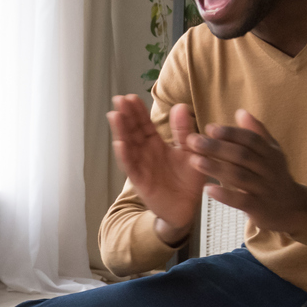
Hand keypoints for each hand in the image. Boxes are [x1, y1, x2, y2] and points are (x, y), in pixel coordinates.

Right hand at [108, 95, 208, 235]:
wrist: (186, 208)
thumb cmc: (188, 180)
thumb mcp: (191, 151)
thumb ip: (184, 131)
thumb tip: (181, 106)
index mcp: (157, 145)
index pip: (144, 125)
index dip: (137, 112)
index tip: (131, 97)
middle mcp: (146, 153)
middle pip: (133, 132)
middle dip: (126, 116)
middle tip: (120, 100)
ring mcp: (141, 167)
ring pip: (128, 146)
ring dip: (121, 132)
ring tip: (115, 116)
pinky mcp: (141, 181)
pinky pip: (131, 168)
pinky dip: (125, 156)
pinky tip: (120, 144)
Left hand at [185, 109, 306, 234]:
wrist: (291, 208)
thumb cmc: (274, 176)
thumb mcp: (271, 153)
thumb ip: (256, 133)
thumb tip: (240, 111)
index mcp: (271, 153)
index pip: (251, 139)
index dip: (231, 133)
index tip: (209, 128)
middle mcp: (269, 170)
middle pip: (242, 156)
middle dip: (217, 147)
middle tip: (194, 141)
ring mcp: (265, 189)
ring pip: (239, 176)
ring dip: (216, 167)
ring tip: (195, 161)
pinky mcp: (259, 208)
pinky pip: (241, 201)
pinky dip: (224, 195)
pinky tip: (207, 189)